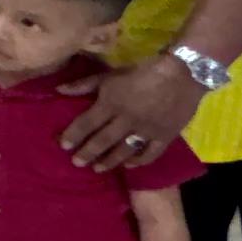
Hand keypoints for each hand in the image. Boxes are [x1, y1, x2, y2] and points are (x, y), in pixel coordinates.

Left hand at [67, 56, 199, 171]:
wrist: (183, 74)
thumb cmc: (143, 71)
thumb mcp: (110, 74)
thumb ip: (84, 85)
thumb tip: (58, 90)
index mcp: (111, 103)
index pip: (86, 123)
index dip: (73, 135)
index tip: (63, 146)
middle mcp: (126, 120)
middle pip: (102, 140)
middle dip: (88, 153)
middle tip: (76, 163)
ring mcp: (146, 130)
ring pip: (124, 150)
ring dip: (109, 161)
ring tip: (97, 169)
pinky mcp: (165, 136)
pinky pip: (150, 154)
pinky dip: (139, 161)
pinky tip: (129, 166)